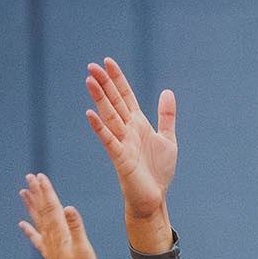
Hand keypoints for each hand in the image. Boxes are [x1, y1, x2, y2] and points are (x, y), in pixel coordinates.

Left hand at [17, 173, 99, 258]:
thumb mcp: (84, 248)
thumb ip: (76, 227)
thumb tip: (69, 207)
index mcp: (60, 233)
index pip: (51, 207)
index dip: (46, 191)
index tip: (40, 176)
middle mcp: (52, 237)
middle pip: (42, 211)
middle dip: (37, 193)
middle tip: (30, 177)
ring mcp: (50, 246)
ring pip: (38, 221)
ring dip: (31, 206)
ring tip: (23, 193)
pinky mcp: (51, 255)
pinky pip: (37, 239)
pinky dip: (29, 230)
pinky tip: (22, 224)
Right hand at [84, 57, 176, 252]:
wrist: (154, 197)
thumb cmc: (158, 170)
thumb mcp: (168, 139)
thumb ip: (166, 116)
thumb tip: (167, 91)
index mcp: (138, 123)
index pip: (126, 96)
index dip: (118, 79)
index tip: (108, 61)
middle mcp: (127, 130)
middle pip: (114, 102)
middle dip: (104, 84)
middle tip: (91, 66)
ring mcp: (122, 142)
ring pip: (109, 116)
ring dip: (100, 99)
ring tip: (89, 81)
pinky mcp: (120, 157)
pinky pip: (108, 139)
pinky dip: (100, 127)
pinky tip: (90, 113)